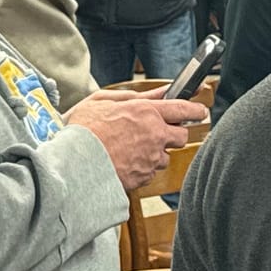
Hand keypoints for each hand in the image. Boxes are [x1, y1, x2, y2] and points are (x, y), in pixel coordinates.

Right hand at [65, 90, 206, 191]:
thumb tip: (154, 94)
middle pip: (181, 136)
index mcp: (146, 112)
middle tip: (156, 132)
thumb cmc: (81, 130)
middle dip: (173, 134)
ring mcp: (150, 159)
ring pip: (164, 156)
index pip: (184, 109)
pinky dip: (141, 167)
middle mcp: (154, 136)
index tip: (200, 110)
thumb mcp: (102, 101)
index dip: (195, 109)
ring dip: (154, 152)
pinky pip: (150, 171)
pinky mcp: (143, 177)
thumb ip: (132, 96)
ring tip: (128, 149)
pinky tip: (122, 162)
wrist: (71, 165)